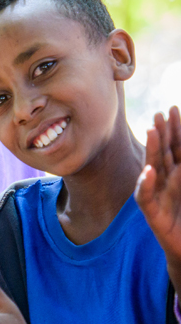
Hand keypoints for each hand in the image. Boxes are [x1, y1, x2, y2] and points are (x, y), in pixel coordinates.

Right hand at [136, 106, 180, 288]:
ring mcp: (158, 197)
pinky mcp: (153, 215)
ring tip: (151, 132)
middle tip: (159, 113)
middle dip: (161, 133)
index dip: (176, 130)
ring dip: (151, 151)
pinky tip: (148, 172)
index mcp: (179, 177)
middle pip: (163, 153)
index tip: (174, 108)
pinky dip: (146, 184)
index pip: (177, 149)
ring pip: (152, 169)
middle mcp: (166, 183)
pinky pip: (146, 198)